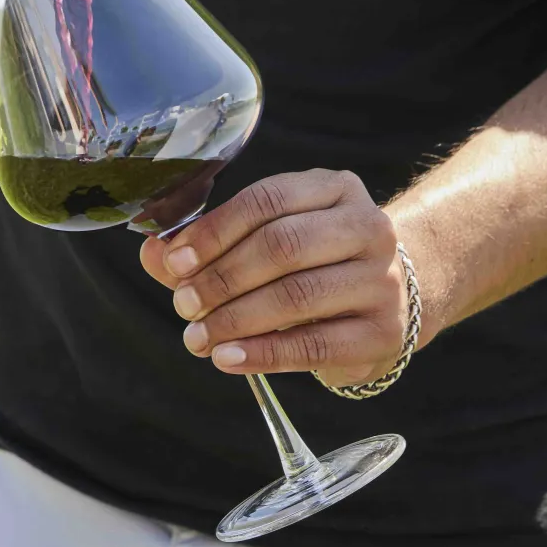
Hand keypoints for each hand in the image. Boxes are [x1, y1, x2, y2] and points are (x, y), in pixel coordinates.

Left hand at [137, 170, 415, 384]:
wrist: (393, 300)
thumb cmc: (315, 264)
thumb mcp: (269, 241)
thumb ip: (211, 247)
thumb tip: (153, 252)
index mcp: (335, 189)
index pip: (268, 200)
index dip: (215, 231)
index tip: (174, 261)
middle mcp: (367, 226)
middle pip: (283, 246)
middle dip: (222, 278)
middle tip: (183, 304)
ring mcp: (382, 279)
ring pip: (297, 295)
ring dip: (235, 319)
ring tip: (196, 337)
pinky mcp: (383, 332)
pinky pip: (315, 344)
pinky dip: (263, 354)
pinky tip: (227, 357)